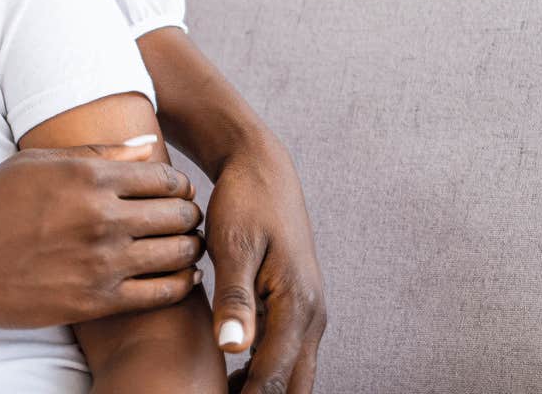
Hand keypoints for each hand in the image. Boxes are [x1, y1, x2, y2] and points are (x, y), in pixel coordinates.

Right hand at [0, 142, 205, 329]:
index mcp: (89, 177)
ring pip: (177, 254)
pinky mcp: (97, 300)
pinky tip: (181, 278)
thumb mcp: (36, 163)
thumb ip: (97, 153)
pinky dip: (180, 284)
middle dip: (188, 216)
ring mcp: (102, 261)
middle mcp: (102, 217)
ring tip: (185, 247)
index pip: (165, 178)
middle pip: (178, 215)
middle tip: (185, 220)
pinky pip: (160, 293)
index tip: (177, 193)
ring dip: (189, 249)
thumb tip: (148, 147)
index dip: (179, 186)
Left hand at [204, 137, 326, 393]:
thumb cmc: (245, 203)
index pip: (273, 375)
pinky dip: (264, 374)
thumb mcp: (233, 245)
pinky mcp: (296, 308)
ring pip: (292, 374)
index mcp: (298, 304)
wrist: (263, 169)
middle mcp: (312, 315)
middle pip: (293, 385)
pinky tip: (229, 378)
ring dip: (262, 390)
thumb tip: (232, 349)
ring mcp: (308, 314)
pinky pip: (286, 355)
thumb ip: (235, 298)